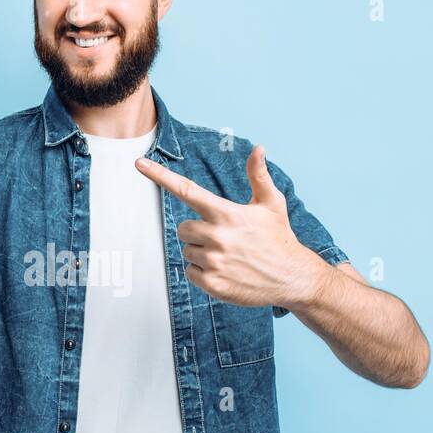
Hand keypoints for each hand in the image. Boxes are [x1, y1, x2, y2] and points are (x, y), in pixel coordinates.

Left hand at [134, 145, 329, 308]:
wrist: (293, 278)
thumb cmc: (279, 237)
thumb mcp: (271, 204)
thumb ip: (258, 175)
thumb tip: (258, 147)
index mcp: (228, 214)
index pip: (187, 190)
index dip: (160, 176)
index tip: (139, 164)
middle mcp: (218, 236)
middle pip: (183, 228)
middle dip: (197, 231)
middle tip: (222, 237)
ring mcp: (215, 262)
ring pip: (187, 251)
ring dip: (201, 252)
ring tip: (228, 256)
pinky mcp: (213, 284)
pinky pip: (191, 272)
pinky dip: (203, 273)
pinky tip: (226, 271)